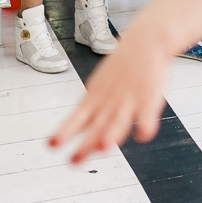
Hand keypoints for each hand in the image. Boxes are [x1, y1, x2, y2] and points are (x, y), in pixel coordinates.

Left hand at [50, 32, 168, 162]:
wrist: (145, 40)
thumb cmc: (122, 66)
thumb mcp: (99, 87)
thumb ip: (91, 110)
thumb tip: (75, 129)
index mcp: (95, 98)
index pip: (77, 119)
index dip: (65, 132)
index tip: (51, 146)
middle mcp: (109, 101)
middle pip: (96, 126)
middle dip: (86, 145)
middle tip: (73, 162)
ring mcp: (129, 99)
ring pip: (119, 120)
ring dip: (112, 134)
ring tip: (105, 148)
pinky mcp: (150, 96)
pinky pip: (148, 112)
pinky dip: (147, 124)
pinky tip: (143, 136)